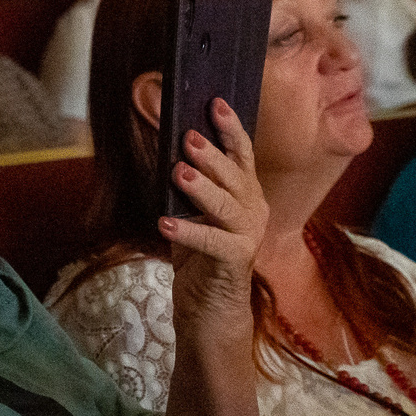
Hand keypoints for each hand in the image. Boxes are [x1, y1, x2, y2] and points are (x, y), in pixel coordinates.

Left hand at [161, 97, 267, 344]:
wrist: (209, 312)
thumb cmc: (197, 257)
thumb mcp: (186, 211)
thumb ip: (180, 182)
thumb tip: (162, 141)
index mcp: (245, 194)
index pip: (241, 154)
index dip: (230, 128)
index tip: (215, 103)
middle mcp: (253, 211)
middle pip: (236, 176)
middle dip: (213, 155)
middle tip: (188, 137)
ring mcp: (248, 237)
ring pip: (228, 206)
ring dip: (203, 188)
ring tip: (179, 172)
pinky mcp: (235, 263)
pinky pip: (214, 243)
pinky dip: (189, 231)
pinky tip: (165, 223)